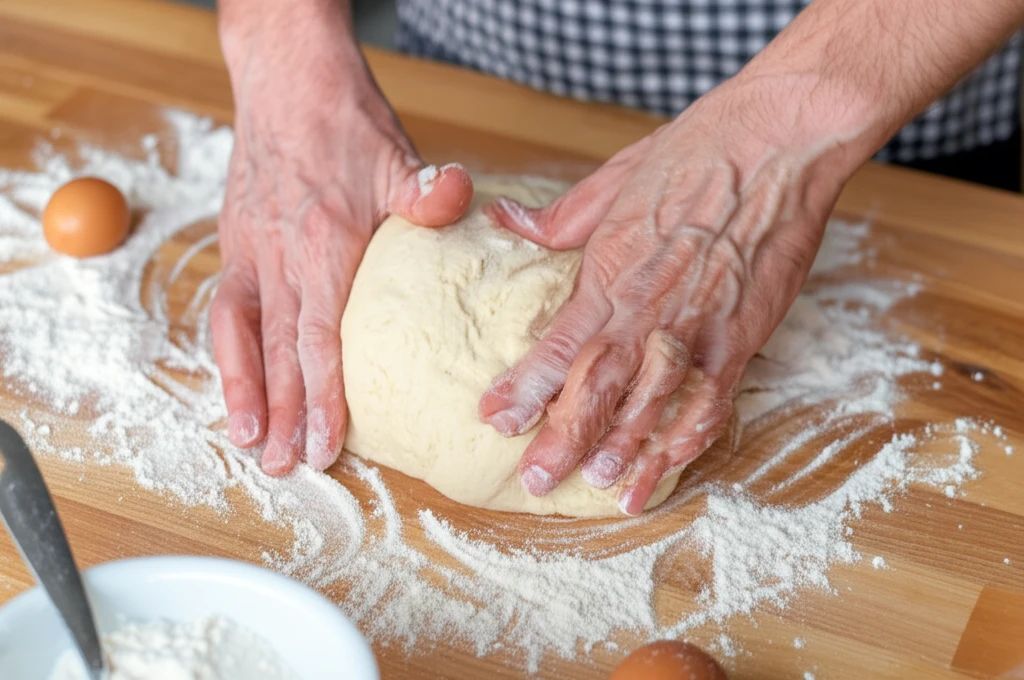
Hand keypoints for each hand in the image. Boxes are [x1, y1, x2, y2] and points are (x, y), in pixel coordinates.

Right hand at [212, 6, 471, 474]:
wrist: (285, 82)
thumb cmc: (345, 123)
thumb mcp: (397, 154)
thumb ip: (427, 191)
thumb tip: (458, 196)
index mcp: (325, 244)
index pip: (321, 336)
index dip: (322, 395)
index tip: (326, 443)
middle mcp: (280, 258)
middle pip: (281, 351)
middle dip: (285, 414)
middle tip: (289, 468)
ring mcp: (252, 254)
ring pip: (245, 337)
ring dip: (247, 394)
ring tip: (252, 446)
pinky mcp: (237, 247)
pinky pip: (226, 312)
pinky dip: (229, 356)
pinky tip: (236, 389)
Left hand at [482, 72, 867, 513]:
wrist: (776, 142)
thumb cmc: (693, 153)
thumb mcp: (612, 180)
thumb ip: (556, 219)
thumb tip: (503, 220)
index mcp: (610, 272)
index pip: (558, 344)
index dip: (524, 387)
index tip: (493, 418)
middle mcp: (648, 309)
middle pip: (599, 387)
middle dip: (565, 438)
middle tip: (537, 480)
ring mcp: (698, 327)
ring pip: (654, 403)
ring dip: (627, 448)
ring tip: (603, 485)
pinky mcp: (742, 335)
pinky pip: (715, 397)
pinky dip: (693, 433)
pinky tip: (672, 461)